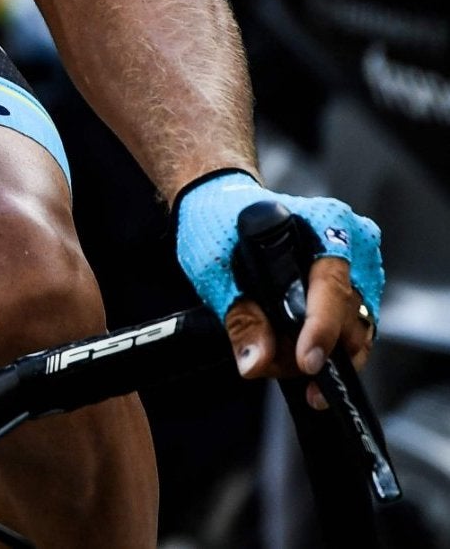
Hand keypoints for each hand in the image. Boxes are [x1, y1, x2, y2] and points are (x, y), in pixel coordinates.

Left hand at [175, 171, 381, 406]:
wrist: (220, 206)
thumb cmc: (220, 224)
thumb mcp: (215, 266)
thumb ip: (241, 317)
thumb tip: (257, 362)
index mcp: (326, 225)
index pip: (332, 287)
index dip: (321, 330)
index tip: (306, 363)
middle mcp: (353, 248)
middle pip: (348, 318)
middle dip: (313, 351)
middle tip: (274, 367)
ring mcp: (358, 271)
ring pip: (352, 332)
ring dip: (316, 355)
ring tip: (275, 361)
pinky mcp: (352, 292)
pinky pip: (346, 331)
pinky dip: (319, 347)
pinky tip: (289, 355)